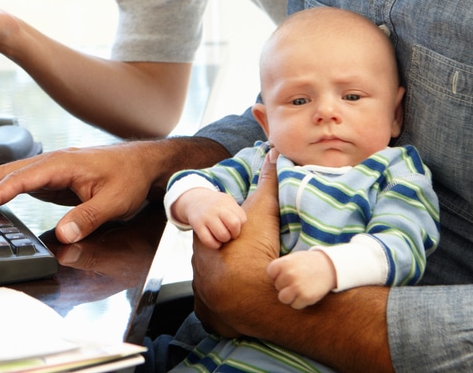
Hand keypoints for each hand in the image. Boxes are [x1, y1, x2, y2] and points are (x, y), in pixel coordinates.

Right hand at [0, 141, 197, 243]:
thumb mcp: (114, 202)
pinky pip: (13, 180)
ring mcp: (47, 168)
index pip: (20, 180)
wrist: (143, 163)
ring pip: (4, 174)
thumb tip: (63, 234)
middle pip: (2, 172)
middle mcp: (49, 162)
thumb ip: (88, 217)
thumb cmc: (129, 178)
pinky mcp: (48, 176)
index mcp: (61, 164)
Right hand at [173, 188, 246, 248]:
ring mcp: (207, 217)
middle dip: (234, 234)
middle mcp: (217, 209)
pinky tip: (214, 241)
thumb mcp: (228, 203)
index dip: (240, 227)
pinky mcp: (197, 226)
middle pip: (234, 224)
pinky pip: (209, 241)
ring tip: (222, 236)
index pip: (242, 219)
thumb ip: (238, 213)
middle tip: (230, 234)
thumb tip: (251, 230)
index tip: (235, 227)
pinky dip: (214, 245)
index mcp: (227, 203)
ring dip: (224, 240)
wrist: (195, 200)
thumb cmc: (217, 206)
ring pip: (222, 235)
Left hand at [192, 149, 281, 336]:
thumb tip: (273, 153)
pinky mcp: (214, 319)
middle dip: (224, 257)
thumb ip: (267, 182)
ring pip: (211, 285)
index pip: (208, 233)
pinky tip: (239, 300)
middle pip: (209, 260)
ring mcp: (205, 298)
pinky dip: (224, 307)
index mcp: (204, 246)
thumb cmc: (262, 254)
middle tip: (246, 257)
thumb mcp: (265, 213)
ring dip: (224, 282)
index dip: (225, 232)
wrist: (268, 298)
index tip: (239, 236)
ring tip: (246, 278)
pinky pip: (215, 311)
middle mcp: (199, 272)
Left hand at [268, 250, 335, 308]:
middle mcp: (288, 274)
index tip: (288, 272)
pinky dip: (300, 302)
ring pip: (283, 298)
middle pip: (277, 287)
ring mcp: (296, 286)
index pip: (270, 273)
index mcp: (283, 263)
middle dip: (285, 285)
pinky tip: (306, 293)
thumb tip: (264, 283)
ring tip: (299, 288)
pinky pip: (295, 305)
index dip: (278, 275)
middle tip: (298, 279)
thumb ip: (279, 268)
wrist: (330, 266)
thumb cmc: (307, 263)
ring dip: (290, 296)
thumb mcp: (292, 259)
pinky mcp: (305, 297)